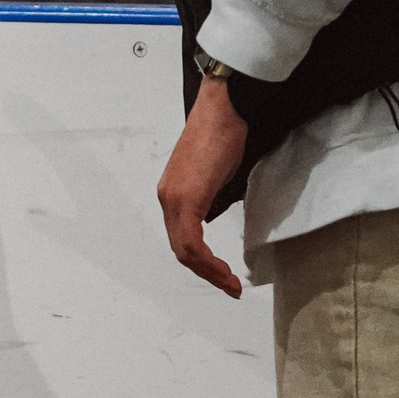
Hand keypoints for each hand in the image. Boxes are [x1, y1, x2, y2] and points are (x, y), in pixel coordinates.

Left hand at [156, 73, 247, 296]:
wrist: (223, 110)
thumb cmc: (223, 135)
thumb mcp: (217, 176)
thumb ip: (212, 200)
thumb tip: (216, 216)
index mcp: (172, 193)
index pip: (181, 238)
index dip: (202, 263)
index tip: (223, 276)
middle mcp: (167, 198)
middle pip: (181, 250)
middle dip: (207, 273)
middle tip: (230, 287)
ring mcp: (174, 198)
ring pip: (185, 251)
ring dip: (209, 272)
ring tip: (231, 285)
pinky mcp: (186, 198)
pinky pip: (191, 242)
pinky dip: (208, 261)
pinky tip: (224, 271)